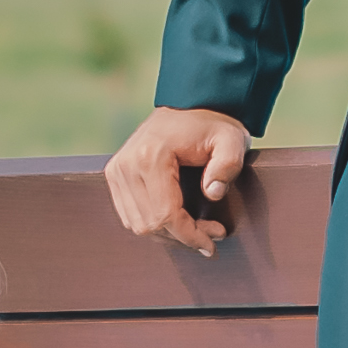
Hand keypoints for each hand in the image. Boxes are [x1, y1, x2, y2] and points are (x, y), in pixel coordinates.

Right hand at [105, 106, 250, 254]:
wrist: (189, 103)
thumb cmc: (212, 124)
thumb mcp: (231, 140)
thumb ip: (228, 165)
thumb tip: (212, 194)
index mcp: (151, 156)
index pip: (166, 214)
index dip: (190, 236)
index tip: (212, 244)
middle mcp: (126, 164)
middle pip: (150, 224)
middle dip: (182, 237)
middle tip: (210, 236)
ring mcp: (116, 170)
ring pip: (138, 225)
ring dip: (168, 234)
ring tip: (196, 229)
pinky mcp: (115, 174)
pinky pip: (130, 215)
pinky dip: (154, 224)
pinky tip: (176, 220)